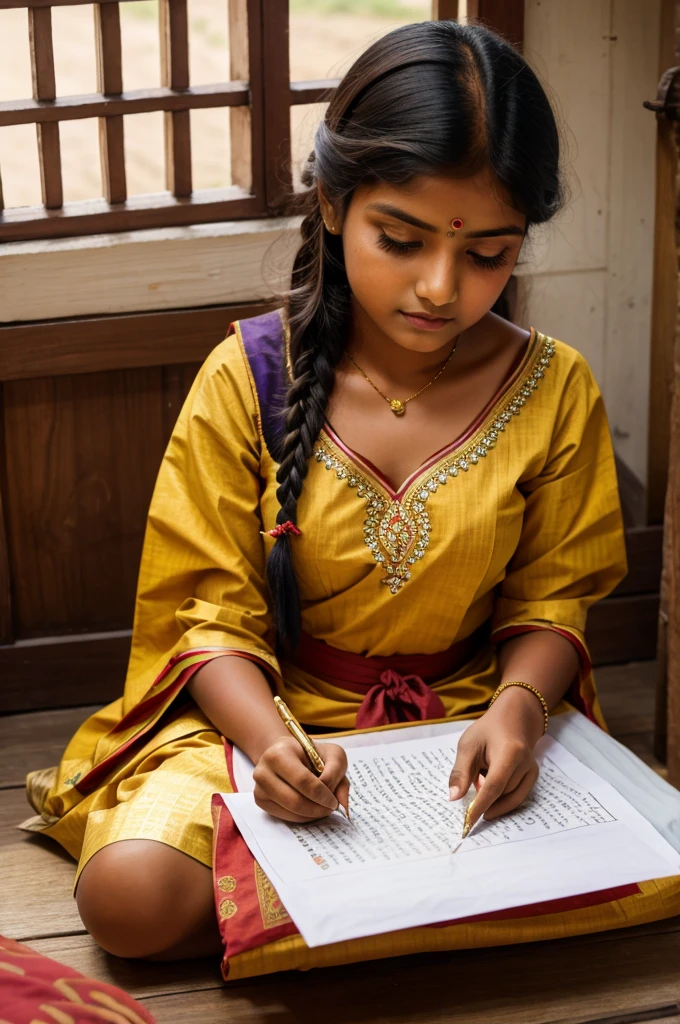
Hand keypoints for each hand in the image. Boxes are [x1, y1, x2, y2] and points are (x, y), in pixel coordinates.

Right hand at [253, 737, 348, 822]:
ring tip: (322, 808)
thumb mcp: (331, 754)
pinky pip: (284, 816)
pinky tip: (310, 809)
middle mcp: (263, 770)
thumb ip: (338, 771)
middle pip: (295, 800)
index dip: (322, 795)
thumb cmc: (311, 755)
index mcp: (279, 753)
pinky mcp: (260, 800)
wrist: (287, 755)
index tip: (334, 801)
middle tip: (330, 808)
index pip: (303, 781)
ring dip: (312, 814)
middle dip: (318, 808)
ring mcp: (259, 787)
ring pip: (290, 811)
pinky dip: (302, 817)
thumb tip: (341, 802)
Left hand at [448, 687, 544, 829]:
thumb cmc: (488, 731)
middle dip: (485, 803)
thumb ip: (461, 771)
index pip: (495, 785)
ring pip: (510, 798)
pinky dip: (503, 802)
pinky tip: (490, 799)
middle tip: (467, 805)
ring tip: (479, 787)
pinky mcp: (533, 777)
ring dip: (493, 800)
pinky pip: (518, 797)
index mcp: (510, 752)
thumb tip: (454, 798)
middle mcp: (526, 764)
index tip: (468, 821)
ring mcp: (532, 771)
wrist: (514, 718)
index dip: (481, 805)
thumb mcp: (468, 745)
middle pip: (503, 794)